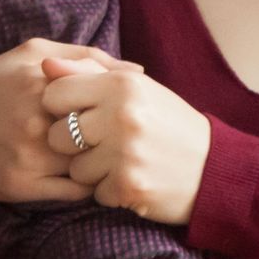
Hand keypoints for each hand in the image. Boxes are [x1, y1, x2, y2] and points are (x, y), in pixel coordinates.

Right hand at [0, 38, 139, 202]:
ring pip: (92, 165)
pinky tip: (88, 175)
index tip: (127, 112)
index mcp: (43, 80)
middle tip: (127, 140)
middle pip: (103, 133)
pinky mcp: (21, 186)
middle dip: (119, 138)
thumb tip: (137, 71)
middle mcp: (36, 119)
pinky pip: (75, 192)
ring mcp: (29, 155)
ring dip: (105, 164)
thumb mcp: (32, 53)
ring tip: (109, 158)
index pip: (108, 95)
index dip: (122, 107)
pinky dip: (89, 185)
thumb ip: (85, 56)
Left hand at [41, 62, 211, 223]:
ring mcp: (125, 153)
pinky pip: (94, 193)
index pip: (55, 93)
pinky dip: (109, 190)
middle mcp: (122, 115)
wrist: (213, 167)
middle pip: (57, 135)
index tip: (80, 115)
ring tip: (119, 162)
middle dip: (71, 144)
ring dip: (92, 171)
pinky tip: (131, 179)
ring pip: (74, 169)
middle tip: (99, 143)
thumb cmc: (168, 123)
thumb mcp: (136, 88)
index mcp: (122, 84)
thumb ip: (88, 72)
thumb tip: (46, 64)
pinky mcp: (128, 186)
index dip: (61, 108)